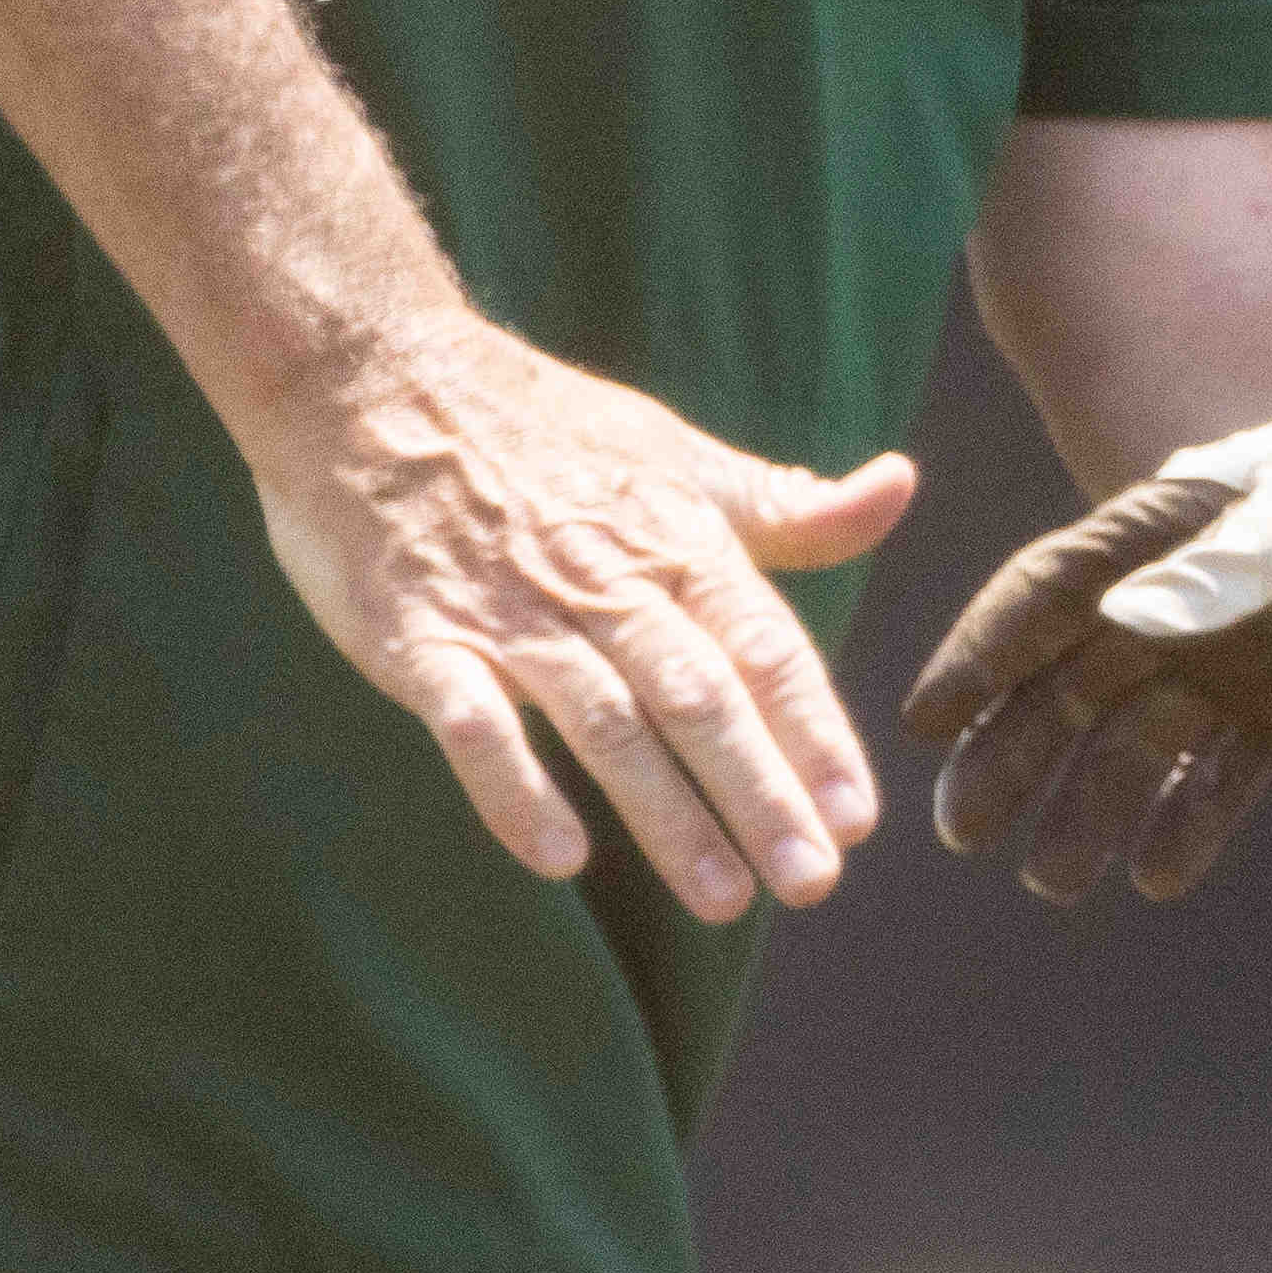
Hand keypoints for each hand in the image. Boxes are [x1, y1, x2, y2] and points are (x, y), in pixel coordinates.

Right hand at [251, 311, 917, 922]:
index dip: (816, 734)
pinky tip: (562, 859)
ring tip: (723, 898)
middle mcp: (607, 581)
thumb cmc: (541, 429)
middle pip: (701, 698)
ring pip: (606, 721)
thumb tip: (900, 487)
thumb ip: (785, 505)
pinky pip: (471, 721)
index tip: (862, 818)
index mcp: (678, 541)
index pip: (766, 650)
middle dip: (762, 793)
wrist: (371, 374)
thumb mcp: (678, 455)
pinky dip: (515, 788)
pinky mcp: (418, 634)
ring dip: (666, 814)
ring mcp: (511, 612)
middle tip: (815, 880)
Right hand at [907, 287, 1271, 902]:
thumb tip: (1129, 618)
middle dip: (1009, 754)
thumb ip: (1226, 568)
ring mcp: (1228, 656)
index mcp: (1160, 529)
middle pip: (1066, 683)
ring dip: (1091, 809)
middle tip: (962, 831)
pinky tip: (1159, 877)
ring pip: (1136, 744)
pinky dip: (1190, 824)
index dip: (980, 655)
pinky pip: (1222, 774)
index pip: (1044, 593)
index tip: (925, 722)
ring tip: (1055, 883)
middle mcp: (1176, 598)